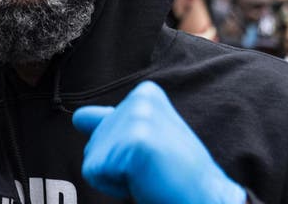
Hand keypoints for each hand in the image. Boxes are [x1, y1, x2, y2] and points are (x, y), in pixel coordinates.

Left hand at [72, 81, 245, 203]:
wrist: (209, 200)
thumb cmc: (176, 174)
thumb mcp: (143, 139)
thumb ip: (113, 124)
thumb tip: (78, 117)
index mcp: (145, 94)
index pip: (97, 123)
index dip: (119, 149)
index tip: (152, 155)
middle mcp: (140, 99)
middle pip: (93, 140)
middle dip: (115, 163)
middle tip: (152, 169)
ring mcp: (137, 118)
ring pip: (91, 156)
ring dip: (115, 176)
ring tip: (149, 175)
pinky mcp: (133, 142)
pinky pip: (94, 172)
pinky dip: (115, 187)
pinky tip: (144, 182)